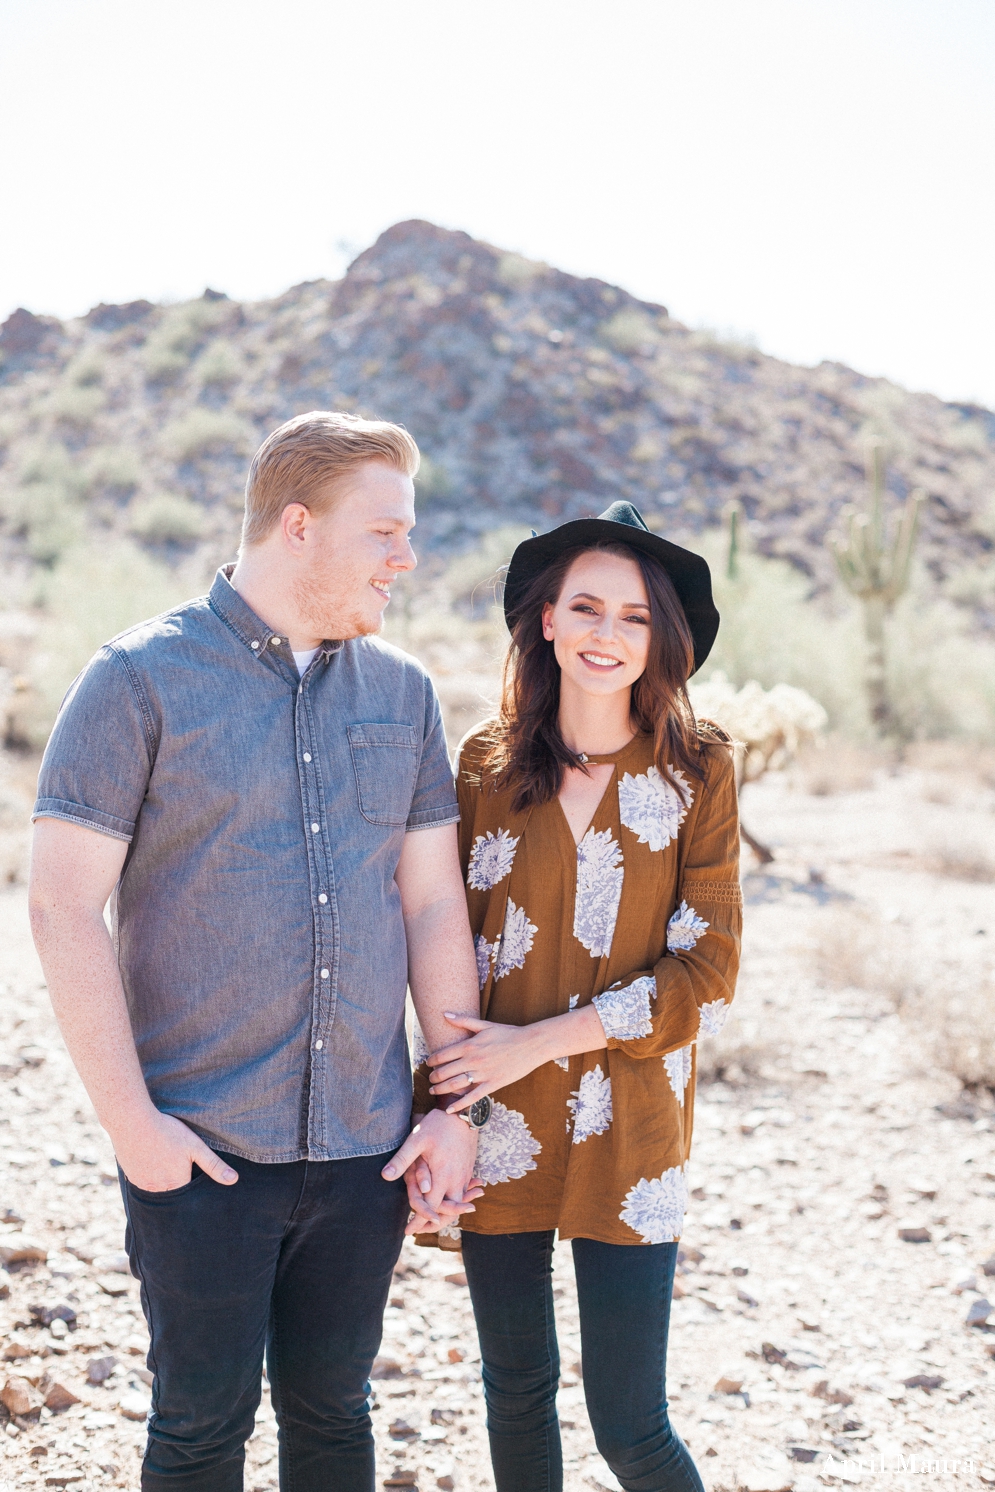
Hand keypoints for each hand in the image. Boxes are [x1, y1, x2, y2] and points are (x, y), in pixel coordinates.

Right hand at [113, 1110, 237, 1191]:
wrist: (132, 1122)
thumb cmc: (166, 1132)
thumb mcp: (195, 1146)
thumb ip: (213, 1165)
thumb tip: (233, 1180)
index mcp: (176, 1184)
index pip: (189, 1194)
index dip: (194, 1184)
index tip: (194, 1174)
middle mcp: (158, 1190)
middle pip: (173, 1194)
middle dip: (178, 1186)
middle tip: (178, 1167)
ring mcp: (142, 1184)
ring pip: (157, 1190)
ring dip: (162, 1182)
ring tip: (166, 1164)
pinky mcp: (131, 1177)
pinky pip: (143, 1183)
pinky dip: (149, 1176)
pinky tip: (152, 1162)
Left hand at [381, 1109, 482, 1232]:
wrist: (463, 1114)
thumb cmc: (438, 1125)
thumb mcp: (416, 1139)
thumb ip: (402, 1160)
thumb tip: (385, 1176)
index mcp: (442, 1176)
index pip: (431, 1208)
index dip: (418, 1221)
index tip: (407, 1230)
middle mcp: (456, 1180)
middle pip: (448, 1213)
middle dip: (434, 1225)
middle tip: (418, 1230)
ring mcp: (464, 1177)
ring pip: (458, 1206)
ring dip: (446, 1215)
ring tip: (431, 1220)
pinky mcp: (468, 1171)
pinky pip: (464, 1194)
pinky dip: (456, 1204)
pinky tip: (449, 1204)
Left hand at [427, 1014, 548, 1111]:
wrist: (531, 1044)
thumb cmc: (508, 1033)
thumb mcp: (485, 1025)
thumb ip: (464, 1021)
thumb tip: (445, 1014)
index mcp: (470, 1045)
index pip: (442, 1055)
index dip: (432, 1061)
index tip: (428, 1064)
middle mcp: (473, 1060)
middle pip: (445, 1071)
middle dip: (433, 1077)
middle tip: (430, 1080)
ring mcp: (482, 1073)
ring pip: (454, 1085)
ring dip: (440, 1090)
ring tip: (433, 1091)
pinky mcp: (493, 1084)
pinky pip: (472, 1097)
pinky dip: (459, 1105)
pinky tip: (449, 1110)